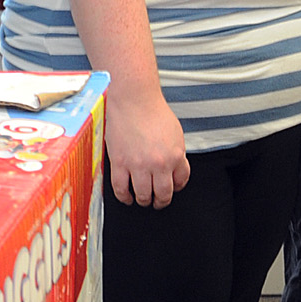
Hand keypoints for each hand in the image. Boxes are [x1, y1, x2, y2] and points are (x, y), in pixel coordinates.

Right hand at [104, 93, 190, 208]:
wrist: (133, 99)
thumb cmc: (153, 111)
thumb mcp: (176, 133)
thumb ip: (176, 153)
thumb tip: (175, 170)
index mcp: (175, 156)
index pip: (180, 182)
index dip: (176, 188)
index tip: (171, 190)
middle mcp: (159, 164)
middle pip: (163, 194)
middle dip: (160, 201)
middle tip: (157, 202)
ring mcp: (138, 165)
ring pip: (142, 196)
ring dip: (143, 201)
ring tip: (142, 199)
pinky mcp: (119, 163)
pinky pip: (121, 189)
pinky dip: (124, 198)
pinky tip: (126, 197)